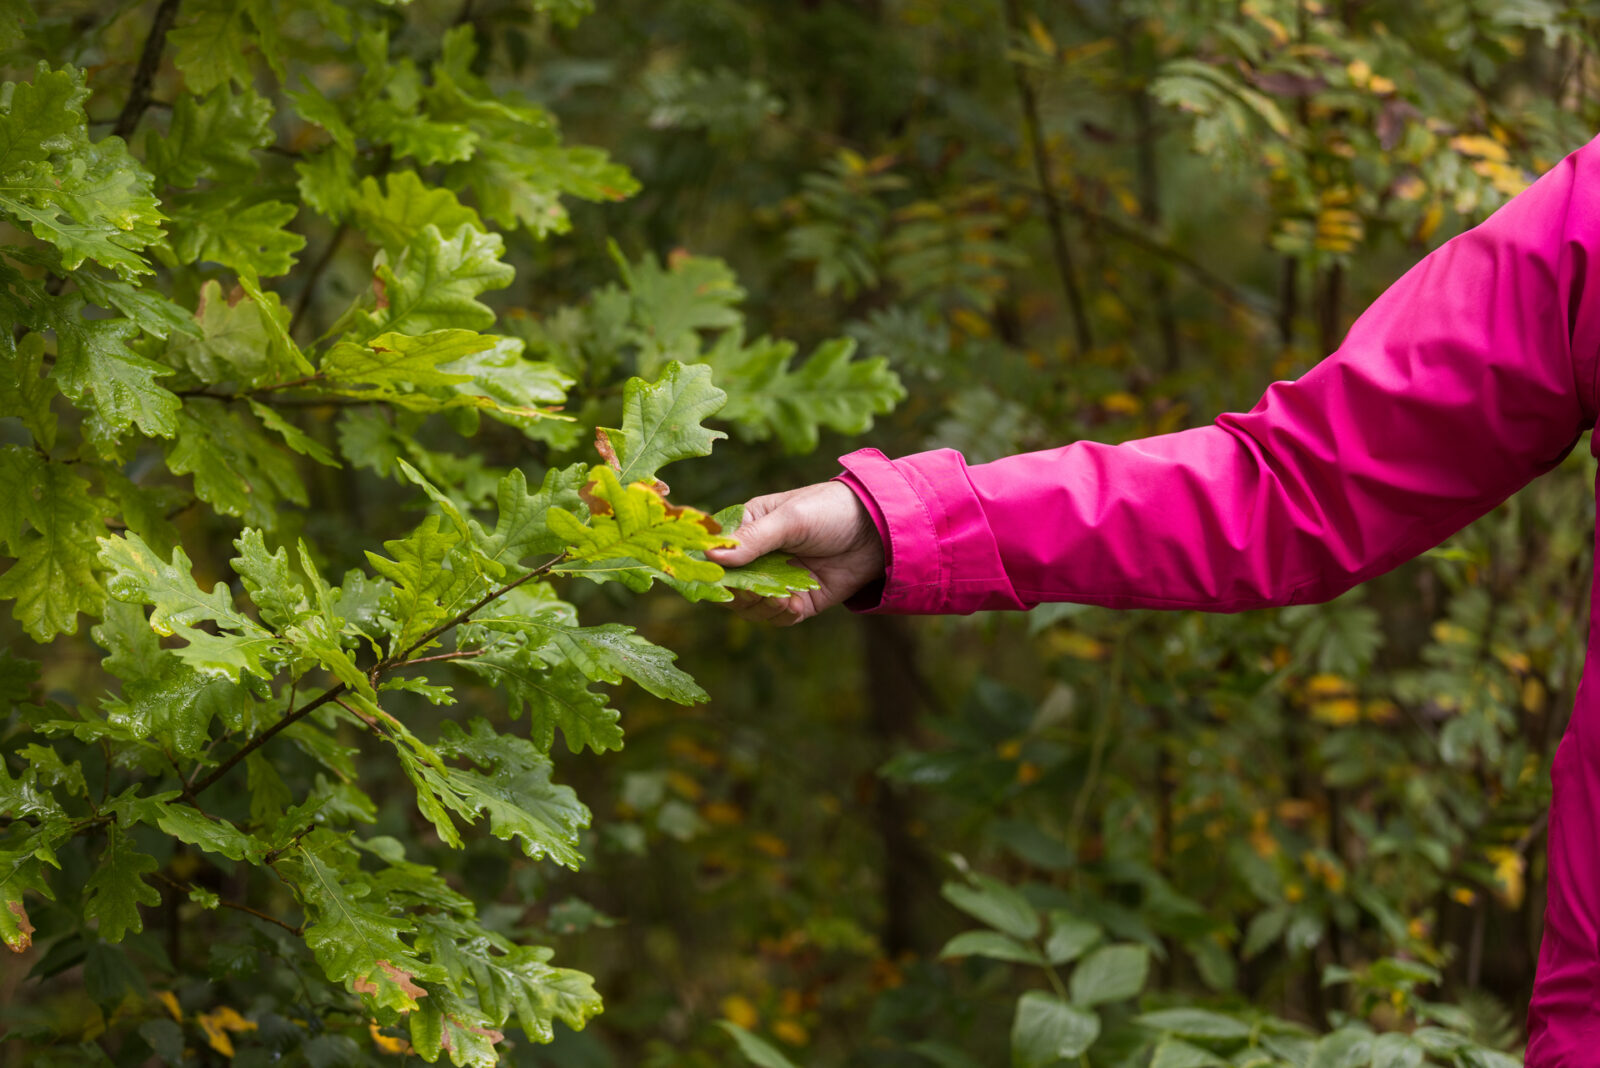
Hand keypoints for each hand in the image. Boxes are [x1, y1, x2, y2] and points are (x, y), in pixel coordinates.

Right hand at [706, 481, 885, 624]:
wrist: (878, 530)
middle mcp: (759, 556)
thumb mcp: (791, 519)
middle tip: (753, 590)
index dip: (711, 566)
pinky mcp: (799, 601)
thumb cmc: (831, 510)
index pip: (717, 551)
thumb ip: (754, 539)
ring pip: (751, 606)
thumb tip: (711, 556)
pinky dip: (781, 614)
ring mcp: (778, 580)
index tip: (716, 576)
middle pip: (730, 585)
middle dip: (739, 591)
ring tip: (780, 597)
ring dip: (760, 606)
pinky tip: (793, 604)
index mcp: (748, 527)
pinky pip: (778, 617)